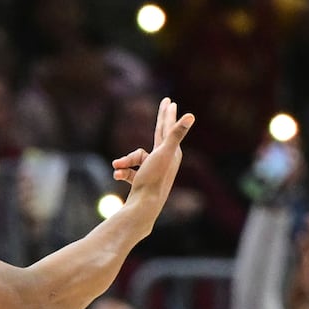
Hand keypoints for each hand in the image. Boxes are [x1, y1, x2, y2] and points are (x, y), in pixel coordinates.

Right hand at [112, 97, 195, 212]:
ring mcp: (154, 170)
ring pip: (136, 157)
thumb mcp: (165, 152)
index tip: (169, 101)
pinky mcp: (143, 180)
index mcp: (172, 153)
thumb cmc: (154, 179)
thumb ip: (176, 133)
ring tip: (117, 166)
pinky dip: (122, 171)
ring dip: (125, 160)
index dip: (168, 113)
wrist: (144, 207)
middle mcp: (165, 160)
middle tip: (165, 104)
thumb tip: (191, 115)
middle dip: (161, 120)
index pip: (168, 128)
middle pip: (161, 135)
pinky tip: (117, 175)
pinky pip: (130, 170)